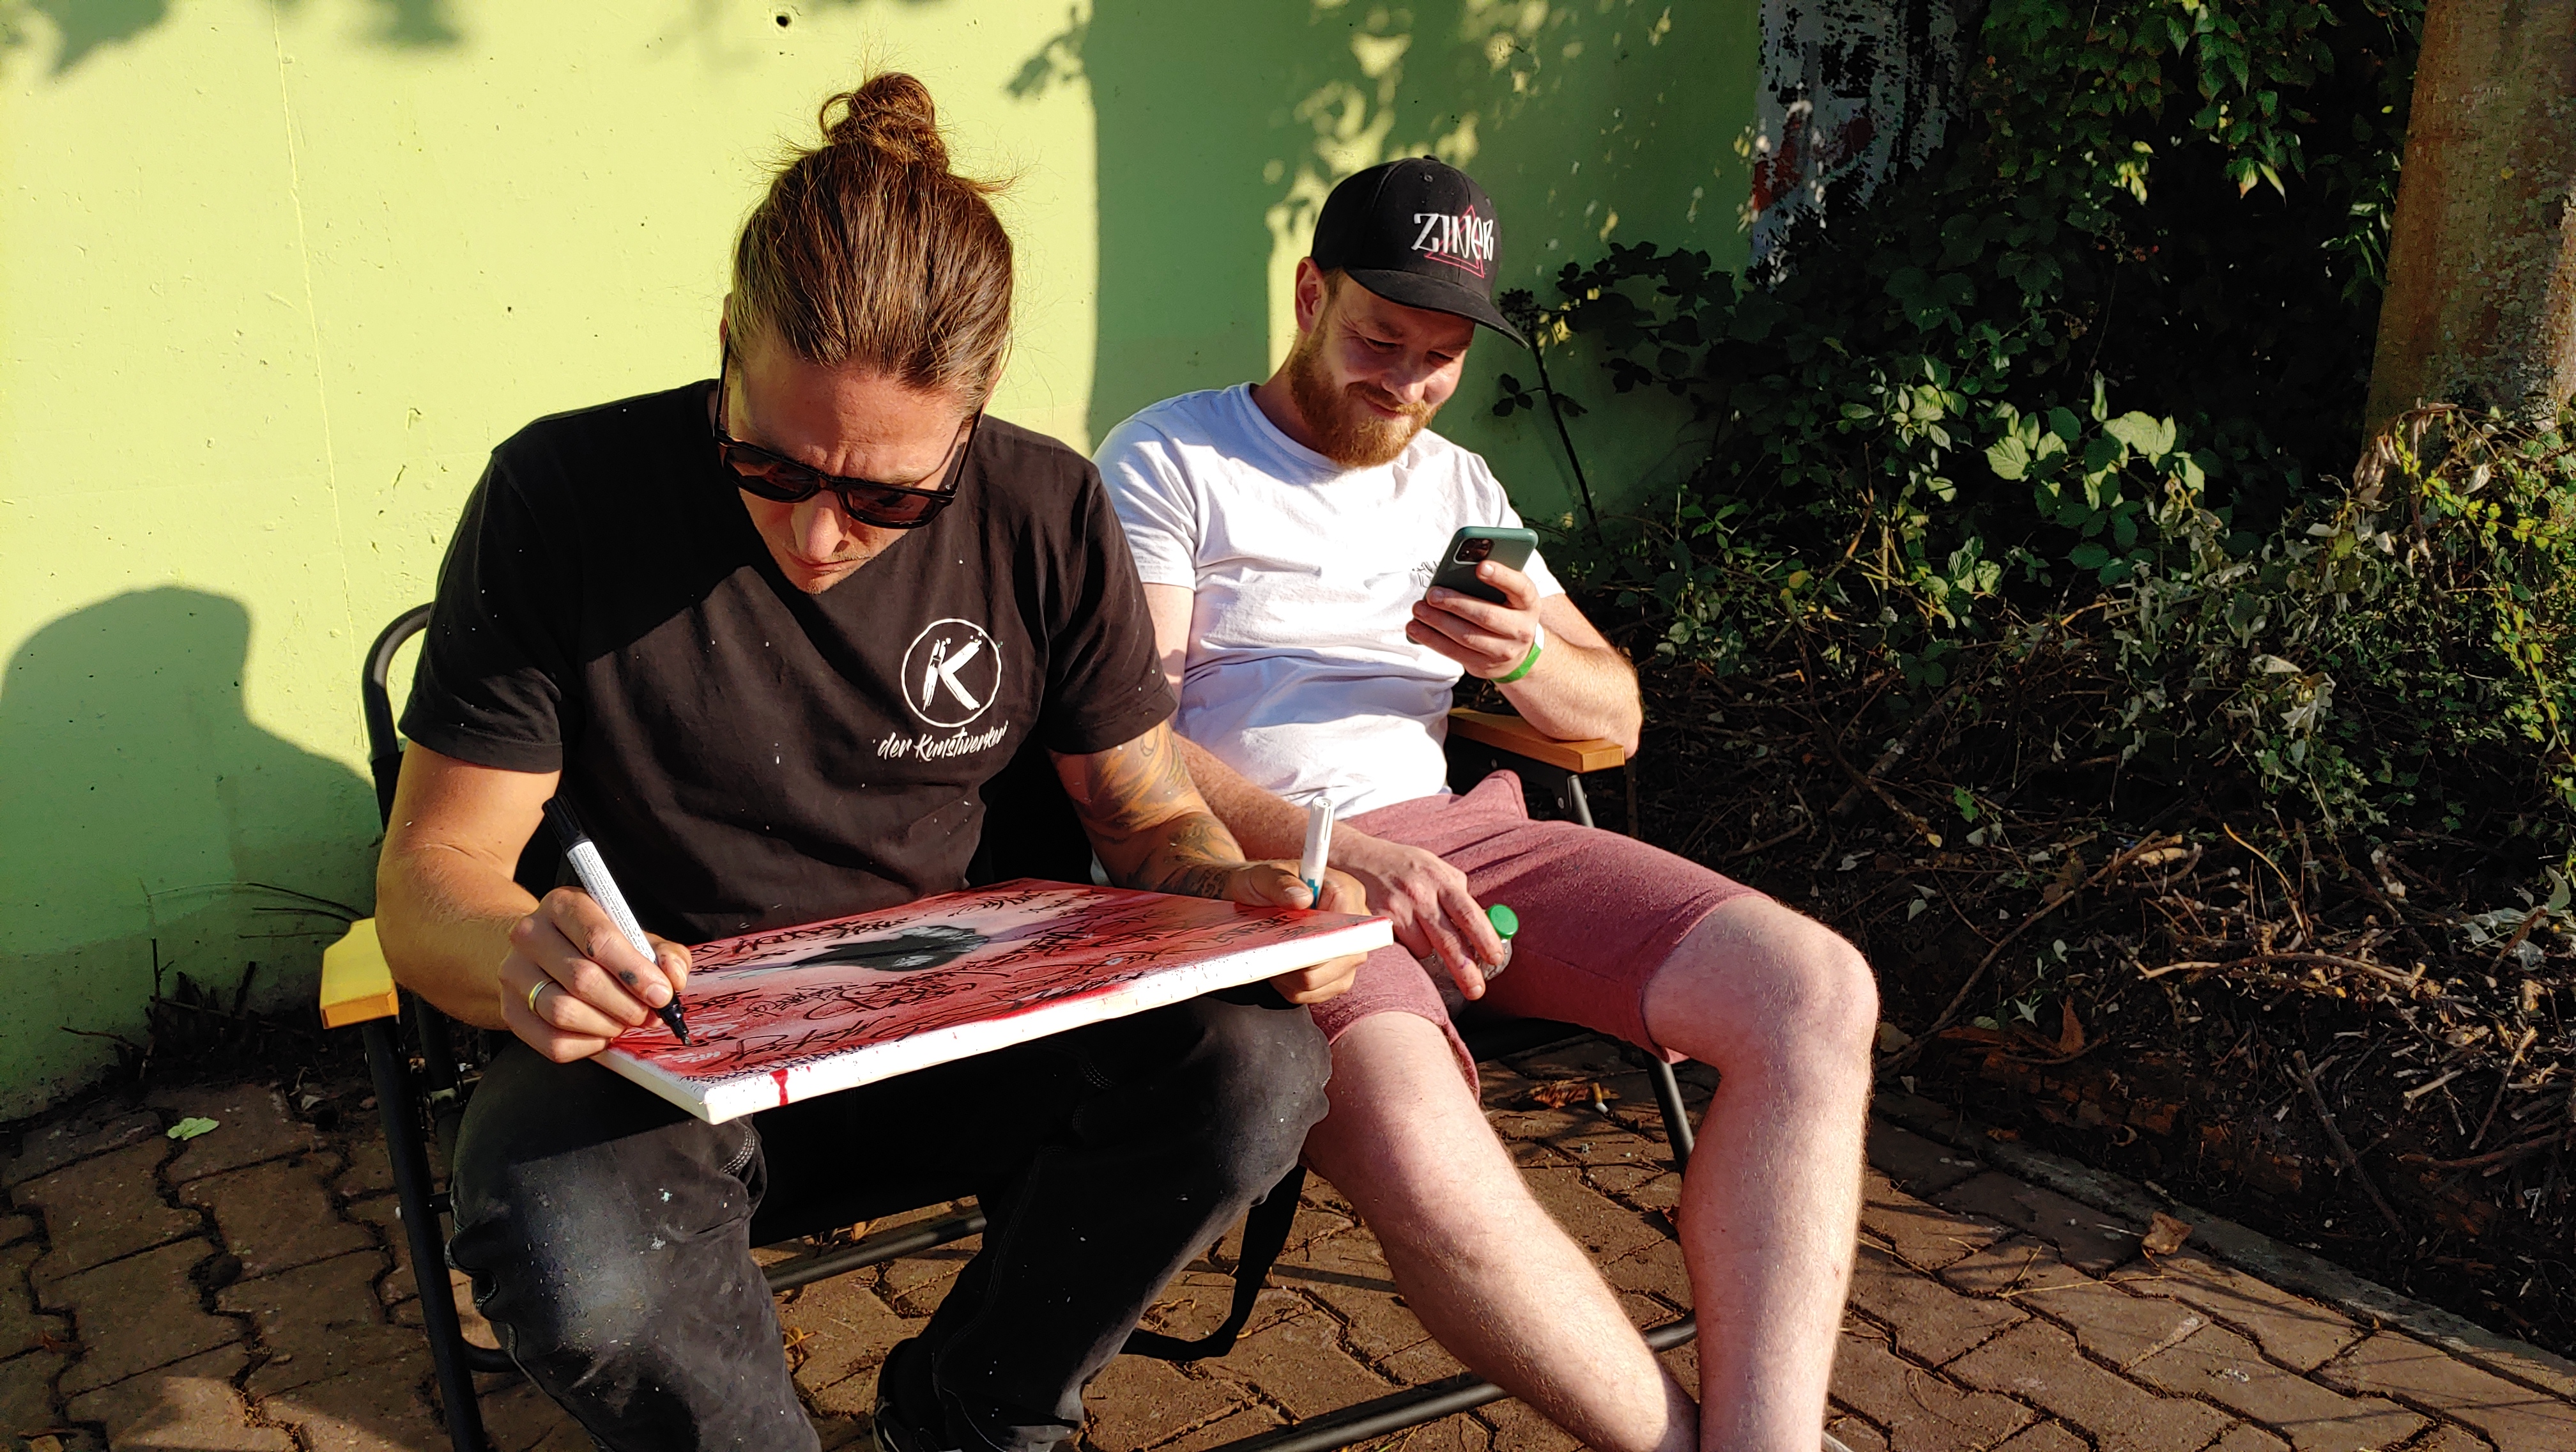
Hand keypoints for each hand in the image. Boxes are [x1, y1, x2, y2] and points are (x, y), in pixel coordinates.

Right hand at [496, 887, 692, 1062]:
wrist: (542, 952)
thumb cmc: (596, 944)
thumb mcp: (634, 936)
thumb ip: (663, 953)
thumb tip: (672, 977)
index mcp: (563, 905)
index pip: (598, 939)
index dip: (634, 972)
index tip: (661, 994)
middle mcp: (530, 934)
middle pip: (582, 979)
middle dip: (625, 1004)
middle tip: (647, 1014)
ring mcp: (513, 973)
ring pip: (563, 1013)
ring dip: (606, 1026)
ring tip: (623, 1022)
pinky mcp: (509, 1009)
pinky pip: (550, 1041)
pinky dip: (586, 1045)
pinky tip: (600, 1033)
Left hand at [1222, 862, 1370, 1004]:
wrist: (1251, 898)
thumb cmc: (1258, 884)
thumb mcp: (1261, 876)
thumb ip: (1280, 883)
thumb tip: (1302, 899)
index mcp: (1345, 891)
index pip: (1347, 924)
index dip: (1321, 941)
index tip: (1292, 944)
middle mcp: (1354, 923)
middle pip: (1340, 960)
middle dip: (1302, 962)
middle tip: (1274, 950)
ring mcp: (1349, 953)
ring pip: (1326, 981)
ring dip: (1293, 977)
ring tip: (1275, 956)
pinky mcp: (1337, 975)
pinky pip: (1317, 994)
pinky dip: (1293, 987)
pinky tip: (1280, 970)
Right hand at [1331, 829, 1504, 999]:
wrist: (1361, 858)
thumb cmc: (1405, 865)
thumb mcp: (1436, 867)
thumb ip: (1457, 890)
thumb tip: (1483, 919)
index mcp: (1442, 881)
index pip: (1469, 914)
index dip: (1484, 939)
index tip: (1495, 959)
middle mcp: (1420, 895)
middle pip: (1448, 941)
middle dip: (1465, 970)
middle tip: (1476, 990)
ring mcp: (1398, 909)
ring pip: (1423, 949)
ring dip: (1426, 948)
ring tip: (1418, 928)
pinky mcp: (1378, 922)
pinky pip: (1401, 948)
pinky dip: (1405, 945)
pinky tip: (1400, 928)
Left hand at [1408, 561, 1540, 679]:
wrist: (1518, 651)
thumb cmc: (1508, 611)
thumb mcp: (1510, 593)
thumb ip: (1494, 579)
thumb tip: (1460, 566)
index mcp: (1528, 603)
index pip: (1519, 587)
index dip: (1501, 576)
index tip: (1480, 567)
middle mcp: (1520, 629)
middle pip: (1487, 616)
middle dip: (1456, 603)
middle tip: (1432, 594)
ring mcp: (1503, 651)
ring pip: (1467, 636)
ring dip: (1438, 622)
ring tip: (1419, 609)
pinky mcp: (1483, 665)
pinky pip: (1454, 652)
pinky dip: (1432, 639)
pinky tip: (1416, 628)